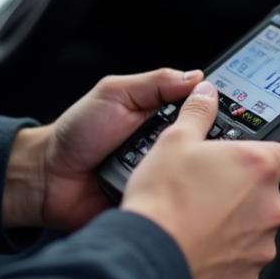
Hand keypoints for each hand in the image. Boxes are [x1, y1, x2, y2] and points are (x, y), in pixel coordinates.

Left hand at [2, 68, 204, 231]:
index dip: (215, 111)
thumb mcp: (114, 93)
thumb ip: (154, 83)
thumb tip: (196, 77)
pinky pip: (173, 202)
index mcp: (161, 116)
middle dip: (203, 144)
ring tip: (181, 168)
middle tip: (202, 141)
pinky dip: (171, 196)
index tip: (231, 109)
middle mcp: (165, 146)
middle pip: (202, 145)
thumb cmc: (76, 133)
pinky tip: (172, 194)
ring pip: (191, 175)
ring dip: (186, 172)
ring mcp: (160, 175)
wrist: (48, 177)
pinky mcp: (153, 201)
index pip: (200, 112)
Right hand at [121, 81, 279, 278]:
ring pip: (256, 228)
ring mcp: (261, 245)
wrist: (148, 258)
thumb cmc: (162, 201)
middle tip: (212, 189)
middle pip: (271, 193)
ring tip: (199, 219)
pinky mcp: (247, 278)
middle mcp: (270, 206)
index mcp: (259, 167)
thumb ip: (198, 113)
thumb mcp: (174, 141)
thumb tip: (206, 94)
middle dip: (247, 191)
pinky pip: (242, 261)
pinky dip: (225, 254)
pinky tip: (198, 244)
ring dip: (236, 223)